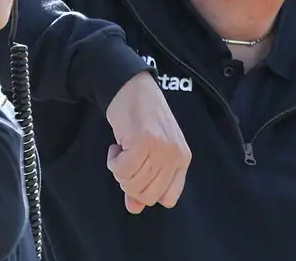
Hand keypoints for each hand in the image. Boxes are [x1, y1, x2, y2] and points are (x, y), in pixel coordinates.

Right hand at [105, 71, 190, 213]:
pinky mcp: (142, 141)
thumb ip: (144, 180)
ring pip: (132, 183)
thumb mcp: (150, 151)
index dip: (146, 192)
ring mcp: (160, 148)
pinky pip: (121, 169)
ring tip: (121, 151)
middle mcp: (175, 155)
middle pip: (147, 194)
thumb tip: (134, 208)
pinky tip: (116, 146)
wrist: (132, 87)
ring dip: (119, 170)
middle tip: (125, 162)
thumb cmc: (141, 118)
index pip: (168, 198)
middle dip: (129, 183)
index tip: (136, 175)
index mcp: (182, 159)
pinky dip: (113, 161)